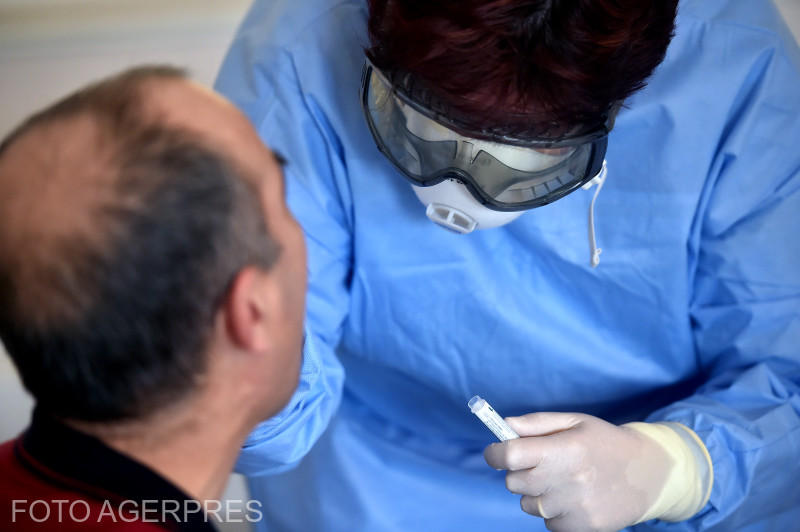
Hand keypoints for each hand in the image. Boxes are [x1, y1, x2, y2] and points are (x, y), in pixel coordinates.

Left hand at [484, 412, 676, 531]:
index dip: (495, 453)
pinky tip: (573, 497)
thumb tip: (505, 426)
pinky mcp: (583, 527)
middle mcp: (568, 479)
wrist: (650, 473)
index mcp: (564, 448)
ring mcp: (576, 507)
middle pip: (513, 482)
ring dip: (536, 494)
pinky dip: (553, 512)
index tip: (496, 452)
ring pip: (528, 505)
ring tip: (562, 481)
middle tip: (540, 464)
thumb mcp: (574, 422)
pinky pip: (547, 522)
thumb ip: (537, 424)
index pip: (510, 455)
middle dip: (518, 472)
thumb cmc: (605, 442)